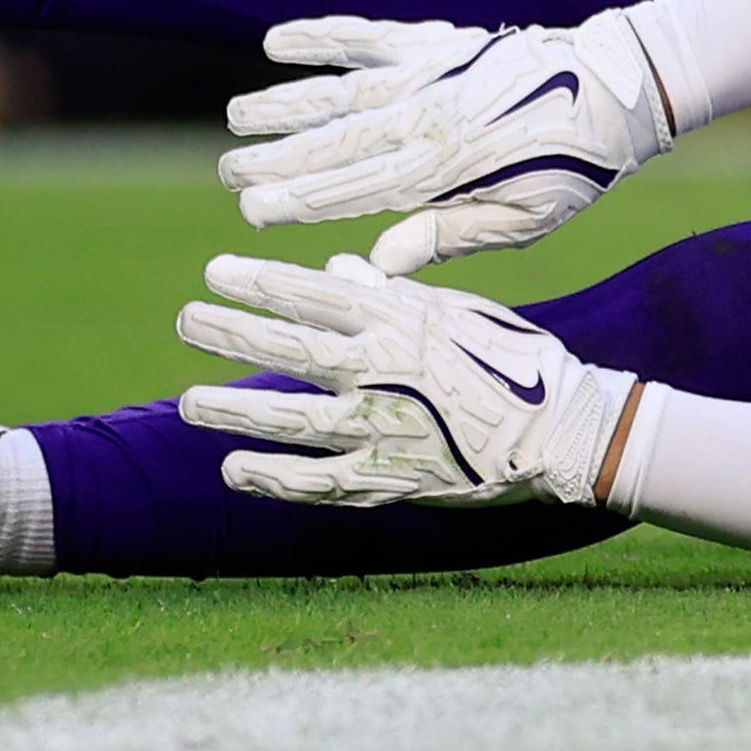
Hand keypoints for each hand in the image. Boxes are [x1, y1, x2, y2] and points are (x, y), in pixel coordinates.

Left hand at [175, 253, 636, 508]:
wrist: (565, 433)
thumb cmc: (515, 362)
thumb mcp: (459, 312)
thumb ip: (392, 292)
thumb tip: (334, 268)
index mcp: (404, 322)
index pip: (316, 295)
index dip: (261, 283)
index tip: (215, 271)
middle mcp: (384, 372)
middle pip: (291, 351)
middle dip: (232, 333)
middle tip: (186, 319)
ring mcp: (382, 429)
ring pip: (290, 418)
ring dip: (233, 409)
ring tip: (188, 402)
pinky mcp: (388, 479)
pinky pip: (316, 482)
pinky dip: (271, 478)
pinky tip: (232, 468)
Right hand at [218, 14, 675, 272]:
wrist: (620, 86)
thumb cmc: (572, 167)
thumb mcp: (526, 220)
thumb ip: (451, 237)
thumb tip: (380, 261)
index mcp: (448, 170)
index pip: (358, 189)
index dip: (302, 200)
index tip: (252, 210)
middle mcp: (431, 117)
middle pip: (338, 140)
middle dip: (278, 156)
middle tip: (226, 171)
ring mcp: (432, 73)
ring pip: (343, 90)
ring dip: (286, 101)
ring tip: (236, 115)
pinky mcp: (439, 42)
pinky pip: (370, 36)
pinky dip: (323, 35)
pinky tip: (276, 40)